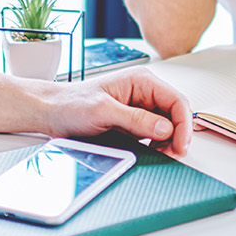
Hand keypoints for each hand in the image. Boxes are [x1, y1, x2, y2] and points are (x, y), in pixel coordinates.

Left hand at [41, 68, 192, 156]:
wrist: (51, 112)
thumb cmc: (71, 104)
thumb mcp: (103, 111)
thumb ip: (136, 119)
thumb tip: (165, 128)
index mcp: (141, 81)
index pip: (176, 101)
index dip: (184, 124)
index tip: (181, 145)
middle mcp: (143, 92)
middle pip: (175, 114)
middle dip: (177, 135)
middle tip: (173, 154)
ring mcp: (139, 107)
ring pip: (167, 126)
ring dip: (168, 142)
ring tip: (161, 154)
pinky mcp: (132, 121)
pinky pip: (154, 134)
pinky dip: (157, 145)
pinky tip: (151, 152)